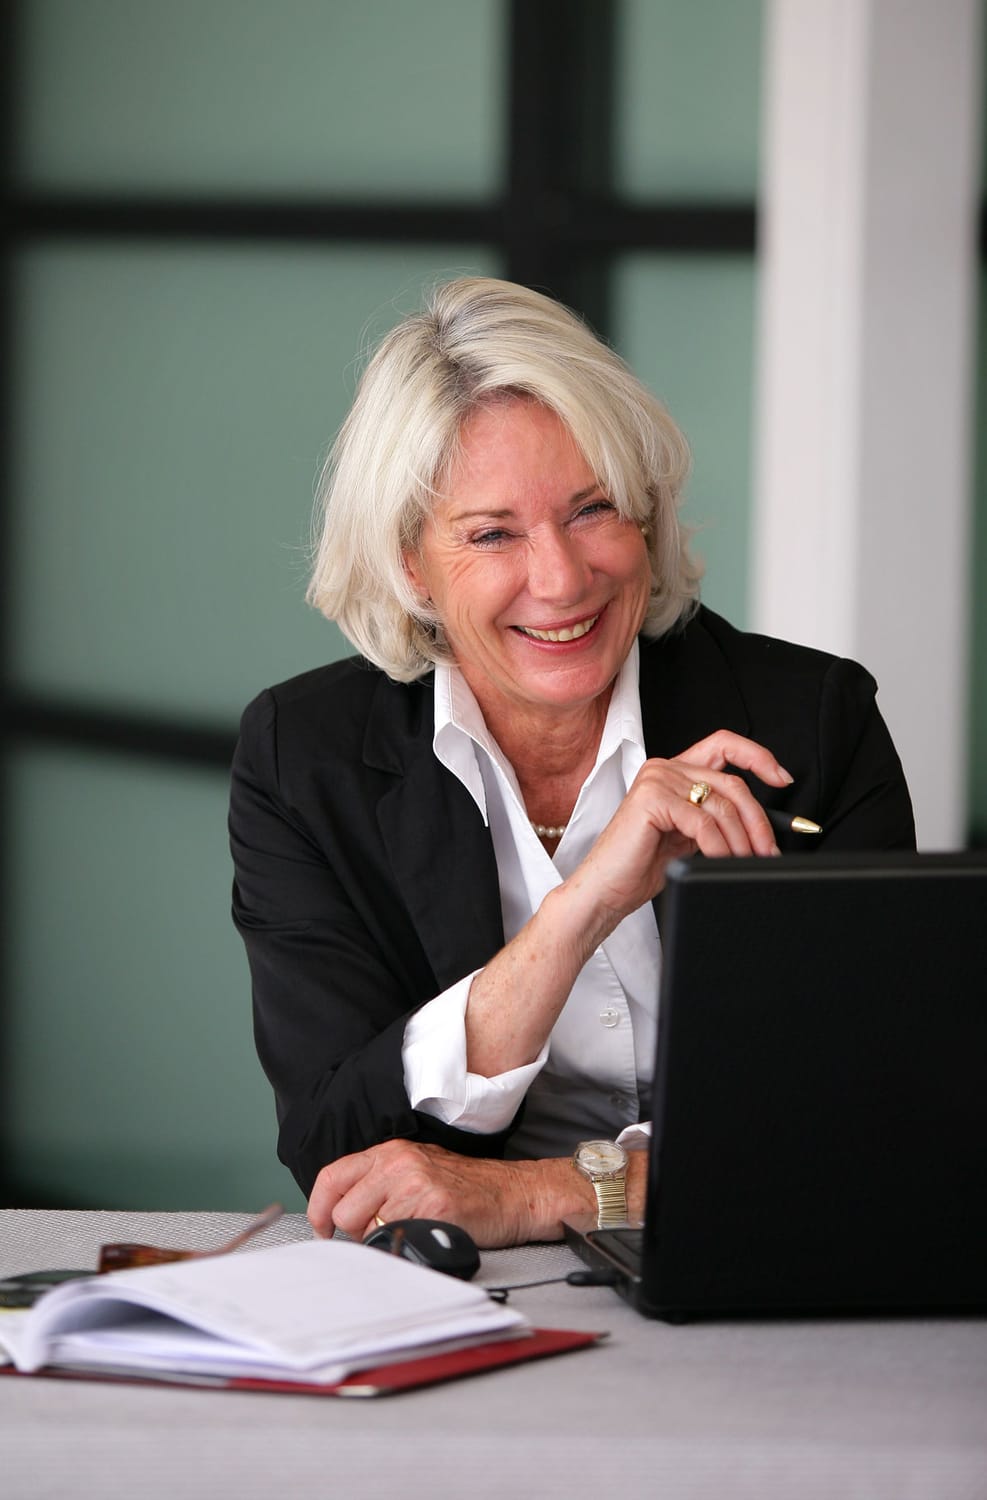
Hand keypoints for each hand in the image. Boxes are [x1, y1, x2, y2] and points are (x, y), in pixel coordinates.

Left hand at [307, 1140, 649, 1247]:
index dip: (318, 1209)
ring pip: (366, 1229)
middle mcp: (398, 1163)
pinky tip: (425, 1236)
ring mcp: (415, 1184)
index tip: (322, 1229)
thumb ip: (379, 1183)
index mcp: (389, 1152)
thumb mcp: (417, 1170)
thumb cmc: (467, 1187)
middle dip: (354, 1233)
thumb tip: (341, 1214)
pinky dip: (404, 1247)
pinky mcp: (434, 1208)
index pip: (331, 1177)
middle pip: (342, 1211)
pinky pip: (396, 1239)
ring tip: (408, 1234)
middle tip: (379, 1235)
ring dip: (380, 1241)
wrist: (515, 1193)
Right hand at [560, 730, 791, 946]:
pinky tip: (719, 860)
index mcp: (674, 771)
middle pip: (732, 784)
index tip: (782, 778)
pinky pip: (703, 822)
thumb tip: (761, 828)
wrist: (605, 890)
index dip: (758, 756)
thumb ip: (716, 819)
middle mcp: (665, 769)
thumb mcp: (689, 836)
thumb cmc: (640, 866)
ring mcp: (657, 780)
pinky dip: (719, 846)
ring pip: (721, 806)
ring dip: (741, 840)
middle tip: (768, 850)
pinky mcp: (651, 799)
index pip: (724, 744)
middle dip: (758, 821)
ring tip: (743, 862)